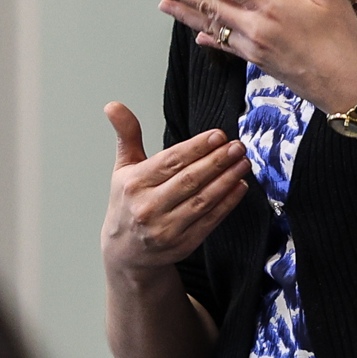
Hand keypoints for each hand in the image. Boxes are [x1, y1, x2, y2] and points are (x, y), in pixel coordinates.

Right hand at [101, 103, 248, 277]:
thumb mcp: (123, 168)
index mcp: (134, 184)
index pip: (170, 162)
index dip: (197, 148)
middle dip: (217, 161)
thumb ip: (127, 135)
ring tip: (242, 163)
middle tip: (237, 146)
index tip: (218, 136)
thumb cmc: (128, 203)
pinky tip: (239, 186)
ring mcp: (166, 228)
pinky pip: (209, 220)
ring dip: (226, 180)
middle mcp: (148, 207)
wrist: (125, 251)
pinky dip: (227, 203)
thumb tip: (113, 105)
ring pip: (202, 200)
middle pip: (189, 180)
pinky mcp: (183, 244)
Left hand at [148, 0, 356, 119]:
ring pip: (213, 26)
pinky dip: (211, 39)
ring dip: (186, 16)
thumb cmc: (344, 41)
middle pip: (210, 5)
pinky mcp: (259, 63)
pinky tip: (199, 37)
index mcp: (272, 5)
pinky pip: (228, 47)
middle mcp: (256, 27)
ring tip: (164, 6)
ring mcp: (255, 47)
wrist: (347, 87)